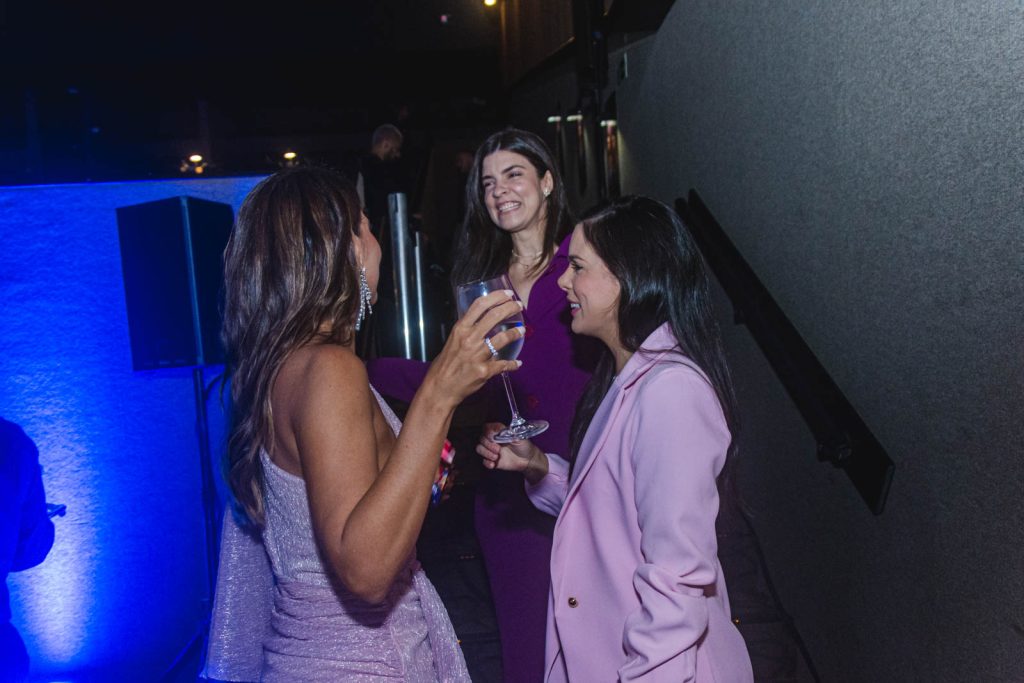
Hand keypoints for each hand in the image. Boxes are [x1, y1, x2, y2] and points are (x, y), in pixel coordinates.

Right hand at [422, 290, 522, 408]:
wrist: (440, 388)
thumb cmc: (446, 364)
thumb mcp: (453, 340)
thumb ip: (467, 331)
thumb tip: (482, 322)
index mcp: (461, 329)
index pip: (480, 305)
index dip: (496, 296)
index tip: (508, 294)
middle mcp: (469, 339)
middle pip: (494, 316)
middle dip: (510, 308)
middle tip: (519, 306)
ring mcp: (478, 355)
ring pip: (503, 338)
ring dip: (515, 333)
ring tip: (522, 330)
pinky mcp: (484, 371)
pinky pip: (504, 364)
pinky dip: (513, 364)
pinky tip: (517, 363)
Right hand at [476, 423, 541, 471]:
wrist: (528, 460)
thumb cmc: (524, 445)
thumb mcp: (519, 436)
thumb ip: (508, 432)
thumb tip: (499, 429)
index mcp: (499, 432)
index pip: (486, 428)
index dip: (487, 431)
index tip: (492, 436)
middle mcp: (493, 440)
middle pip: (481, 439)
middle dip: (488, 444)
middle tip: (498, 449)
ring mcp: (492, 450)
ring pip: (479, 449)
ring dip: (486, 453)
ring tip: (496, 457)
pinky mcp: (492, 460)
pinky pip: (483, 461)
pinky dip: (487, 463)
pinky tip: (494, 464)